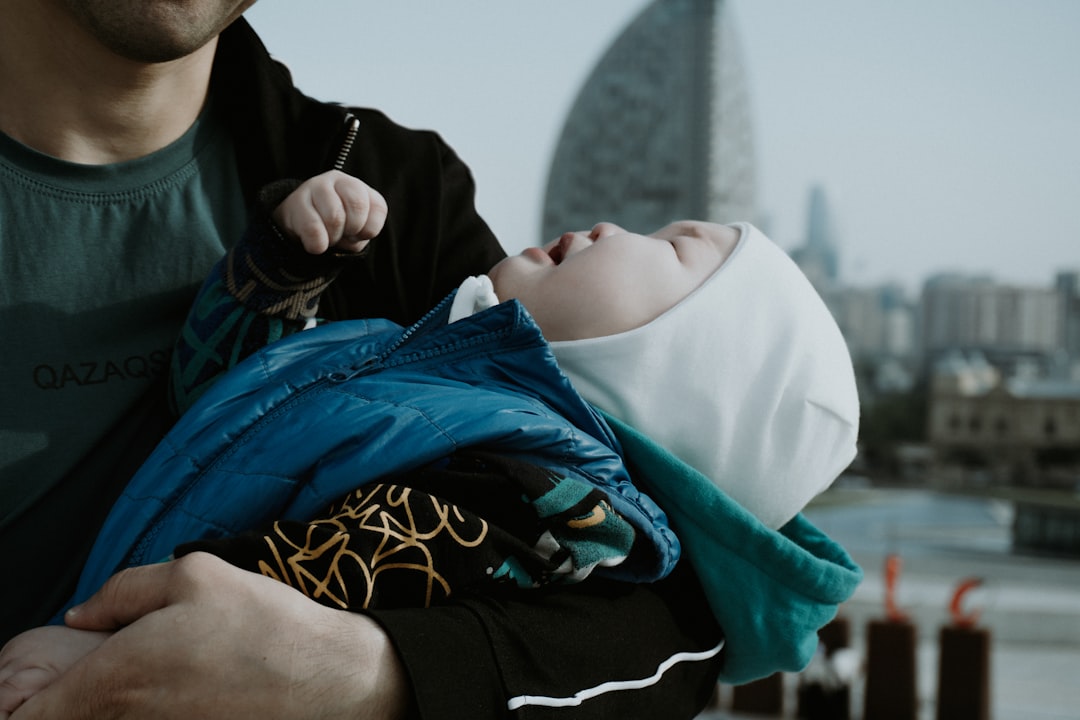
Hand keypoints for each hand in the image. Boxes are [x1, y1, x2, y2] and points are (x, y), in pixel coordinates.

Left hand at [10, 553, 409, 719]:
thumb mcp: (195, 575)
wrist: (329, 684)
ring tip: (152, 678)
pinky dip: (146, 713)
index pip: (26, 717)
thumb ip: (123, 590)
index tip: (29, 687)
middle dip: (65, 700)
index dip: (16, 703)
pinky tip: (184, 693)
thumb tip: (81, 613)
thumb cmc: (265, 629)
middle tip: (102, 669)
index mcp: (114, 680)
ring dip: (110, 706)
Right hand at [273, 169, 387, 254]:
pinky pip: (313, 229)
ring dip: (333, 237)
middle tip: (342, 235)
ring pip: (335, 217)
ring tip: (327, 237)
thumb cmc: (334, 228)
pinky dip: (318, 245)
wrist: (299, 224)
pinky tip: (315, 243)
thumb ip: (364, 231)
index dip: (369, 230)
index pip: (378, 208)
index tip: (356, 234)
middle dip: (353, 229)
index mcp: (359, 187)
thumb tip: (352, 235)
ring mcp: (316, 186)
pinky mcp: (296, 201)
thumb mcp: (356, 231)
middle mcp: (339, 180)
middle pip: (358, 206)